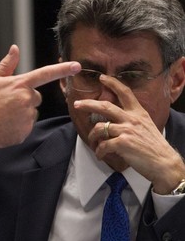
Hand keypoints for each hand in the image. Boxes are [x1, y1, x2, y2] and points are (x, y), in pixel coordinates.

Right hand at [0, 45, 80, 168]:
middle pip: (35, 97)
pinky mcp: (26, 131)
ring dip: (21, 114)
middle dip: (24, 99)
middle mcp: (26, 99)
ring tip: (3, 116)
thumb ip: (7, 65)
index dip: (62, 69)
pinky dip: (18, 127)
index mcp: (19, 85)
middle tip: (5, 104)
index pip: (45, 74)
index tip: (77, 66)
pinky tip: (4, 126)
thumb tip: (15, 48)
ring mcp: (27, 116)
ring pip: (31, 112)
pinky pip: (26, 126)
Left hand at [74, 75, 184, 192]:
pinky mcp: (123, 143)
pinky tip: (101, 155)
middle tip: (77, 104)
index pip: (125, 93)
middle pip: (105, 106)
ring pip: (100, 128)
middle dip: (88, 104)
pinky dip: (99, 151)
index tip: (102, 77)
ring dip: (92, 136)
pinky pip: (103, 145)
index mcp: (138, 113)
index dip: (113, 83)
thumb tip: (114, 121)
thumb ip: (131, 120)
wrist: (163, 162)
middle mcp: (132, 119)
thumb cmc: (153, 146)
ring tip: (93, 143)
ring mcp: (127, 130)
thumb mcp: (146, 126)